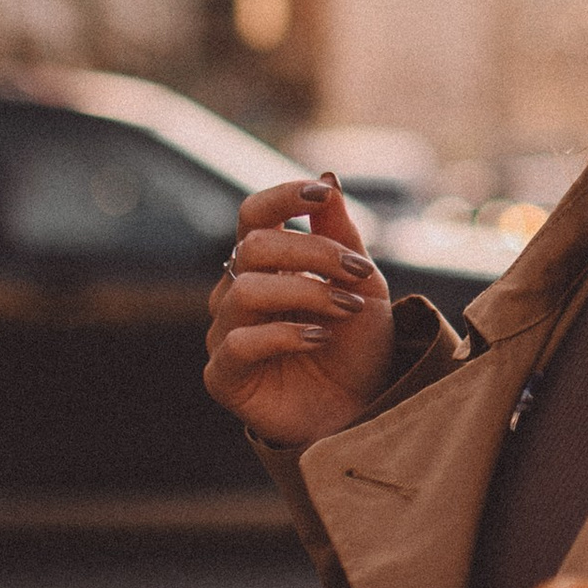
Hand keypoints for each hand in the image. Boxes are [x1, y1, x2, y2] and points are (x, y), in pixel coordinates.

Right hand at [204, 175, 394, 448]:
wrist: (363, 407)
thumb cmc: (357, 345)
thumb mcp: (362, 284)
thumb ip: (341, 235)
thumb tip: (328, 179)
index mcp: (265, 263)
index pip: (253, 215)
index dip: (281, 197)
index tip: (320, 194)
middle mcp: (236, 292)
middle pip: (254, 247)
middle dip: (313, 253)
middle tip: (359, 274)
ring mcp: (225, 332)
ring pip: (246, 291)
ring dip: (307, 293)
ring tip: (346, 311)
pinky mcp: (224, 375)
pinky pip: (239, 342)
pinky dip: (285, 334)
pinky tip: (320, 339)